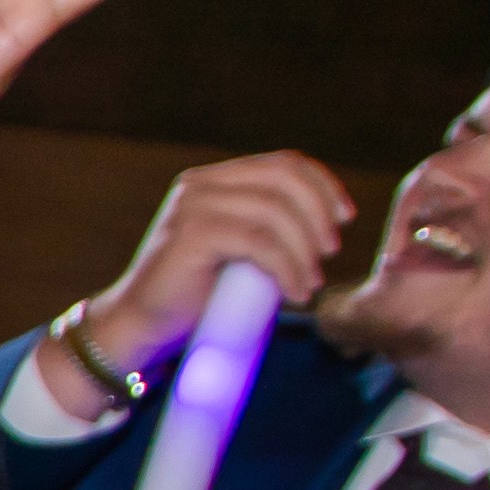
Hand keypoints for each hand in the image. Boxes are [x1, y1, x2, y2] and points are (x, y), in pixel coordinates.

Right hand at [63, 149, 358, 395]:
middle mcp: (200, 185)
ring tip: (310, 283)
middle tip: (329, 254)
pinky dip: (287, 268)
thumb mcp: (242, 249)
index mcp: (214, 181)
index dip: (323, 185)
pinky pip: (258, 242)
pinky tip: (296, 292)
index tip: (344, 219)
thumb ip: (270, 226)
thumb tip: (328, 222)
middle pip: (283, 179)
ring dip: (304, 251)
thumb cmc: (198, 295)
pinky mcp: (190, 235)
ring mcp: (192, 207)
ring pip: (274, 212)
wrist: (144, 326)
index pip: (283, 163)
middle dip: (318, 216)